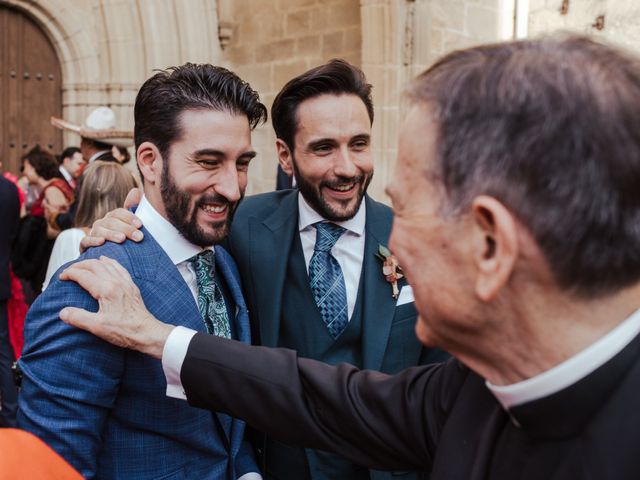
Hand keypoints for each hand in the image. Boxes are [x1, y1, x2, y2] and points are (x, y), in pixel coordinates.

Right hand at [59, 256, 173, 358]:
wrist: (147, 332)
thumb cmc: (125, 331)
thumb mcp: (97, 327)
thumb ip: (78, 318)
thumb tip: (63, 312)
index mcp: (107, 290)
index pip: (84, 275)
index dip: (70, 273)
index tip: (61, 277)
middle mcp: (117, 282)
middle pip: (95, 265)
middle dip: (79, 265)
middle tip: (69, 270)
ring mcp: (126, 283)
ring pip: (108, 264)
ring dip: (93, 262)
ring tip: (84, 264)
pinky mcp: (132, 287)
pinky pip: (120, 268)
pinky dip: (110, 262)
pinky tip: (107, 262)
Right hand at [80, 188, 143, 251]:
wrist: (113, 259)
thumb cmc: (126, 242)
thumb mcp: (133, 227)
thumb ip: (134, 208)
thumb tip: (136, 190)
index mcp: (113, 218)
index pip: (119, 213)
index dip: (129, 217)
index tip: (140, 225)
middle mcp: (102, 223)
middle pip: (112, 222)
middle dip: (126, 229)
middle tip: (139, 237)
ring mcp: (93, 233)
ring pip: (99, 230)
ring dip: (111, 234)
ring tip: (122, 239)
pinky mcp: (84, 246)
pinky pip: (85, 241)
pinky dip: (93, 241)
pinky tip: (102, 242)